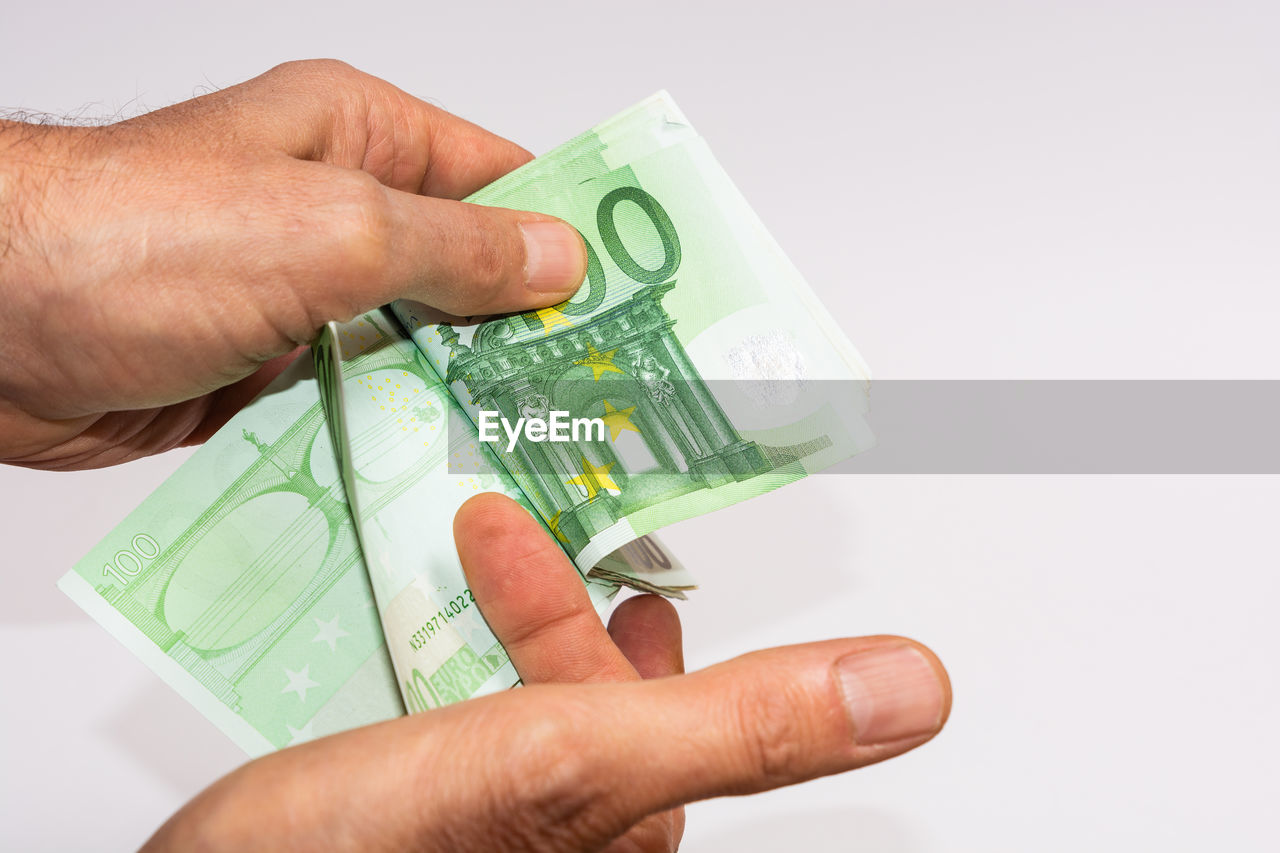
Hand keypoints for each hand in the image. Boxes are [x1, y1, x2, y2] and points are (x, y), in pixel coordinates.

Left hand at [0, 60, 585, 468]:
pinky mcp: (274, 372)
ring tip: (556, 449)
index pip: (502, 179)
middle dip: (536, 333)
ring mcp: (307, 298)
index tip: (643, 299)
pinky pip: (369, 405)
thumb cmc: (134, 242)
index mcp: (359, 138)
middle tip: (613, 398)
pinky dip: (410, 438)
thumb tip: (558, 260)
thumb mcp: (325, 229)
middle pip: (470, 274)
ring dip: (475, 396)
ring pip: (423, 349)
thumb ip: (451, 250)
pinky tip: (461, 479)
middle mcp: (338, 213)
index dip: (576, 234)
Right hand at [142, 494, 950, 851]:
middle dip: (558, 610)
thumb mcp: (574, 759)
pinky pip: (465, 719)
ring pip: (531, 701)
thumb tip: (915, 689)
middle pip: (600, 700)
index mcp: (629, 818)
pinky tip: (422, 631)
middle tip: (506, 531)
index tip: (620, 552)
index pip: (679, 709)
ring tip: (474, 553)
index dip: (639, 621)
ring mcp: (498, 826)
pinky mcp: (427, 816)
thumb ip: (744, 723)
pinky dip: (455, 657)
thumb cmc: (375, 849)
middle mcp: (571, 830)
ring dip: (510, 622)